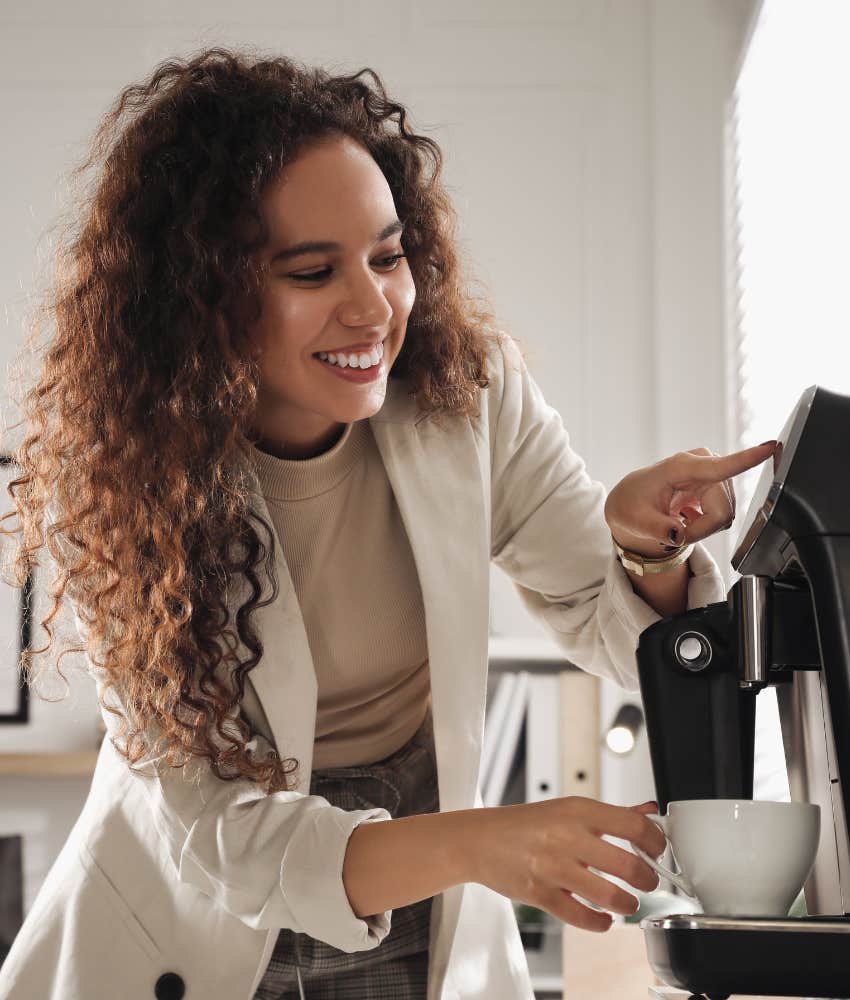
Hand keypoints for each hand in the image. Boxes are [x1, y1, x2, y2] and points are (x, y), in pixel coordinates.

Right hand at [470, 797, 665, 931]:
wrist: (481, 839)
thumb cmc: (527, 824)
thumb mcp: (569, 809)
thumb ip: (612, 814)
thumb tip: (647, 811)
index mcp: (578, 810)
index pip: (634, 825)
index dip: (656, 842)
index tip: (658, 851)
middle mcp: (567, 837)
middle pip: (629, 865)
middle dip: (648, 880)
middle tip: (647, 882)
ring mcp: (553, 867)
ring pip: (610, 896)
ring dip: (628, 905)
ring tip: (627, 902)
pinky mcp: (540, 894)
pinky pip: (582, 917)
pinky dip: (600, 923)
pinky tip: (603, 919)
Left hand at [604, 442, 777, 557]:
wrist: (632, 501)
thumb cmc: (631, 504)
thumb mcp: (634, 520)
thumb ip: (656, 529)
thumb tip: (678, 534)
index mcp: (681, 467)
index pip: (719, 466)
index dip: (747, 459)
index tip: (770, 446)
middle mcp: (702, 466)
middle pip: (723, 511)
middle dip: (701, 530)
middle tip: (675, 533)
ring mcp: (713, 474)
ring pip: (725, 516)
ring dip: (703, 528)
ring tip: (679, 522)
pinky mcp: (718, 485)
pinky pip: (723, 515)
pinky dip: (706, 525)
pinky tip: (688, 517)